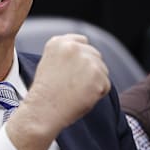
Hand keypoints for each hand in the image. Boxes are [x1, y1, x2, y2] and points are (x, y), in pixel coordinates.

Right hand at [6, 34, 109, 149]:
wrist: (43, 109)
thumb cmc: (44, 91)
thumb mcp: (49, 62)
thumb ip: (66, 54)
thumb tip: (85, 55)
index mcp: (58, 42)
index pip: (81, 41)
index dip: (81, 55)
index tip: (76, 67)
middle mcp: (73, 47)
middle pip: (94, 54)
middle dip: (90, 68)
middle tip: (75, 83)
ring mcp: (87, 60)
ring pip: (102, 69)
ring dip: (94, 80)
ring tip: (76, 91)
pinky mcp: (98, 76)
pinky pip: (105, 84)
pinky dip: (98, 93)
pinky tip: (82, 97)